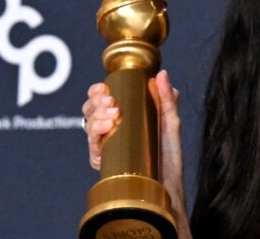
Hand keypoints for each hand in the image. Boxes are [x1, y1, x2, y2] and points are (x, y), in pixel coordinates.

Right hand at [82, 70, 189, 234]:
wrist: (169, 185)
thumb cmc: (169, 155)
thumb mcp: (171, 122)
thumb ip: (167, 98)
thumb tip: (161, 74)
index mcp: (124, 117)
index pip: (101, 99)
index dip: (97, 91)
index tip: (104, 87)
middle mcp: (111, 130)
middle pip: (90, 110)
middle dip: (95, 101)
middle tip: (109, 100)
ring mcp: (106, 146)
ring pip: (88, 125)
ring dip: (96, 114)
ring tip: (113, 113)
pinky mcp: (105, 163)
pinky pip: (92, 146)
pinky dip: (96, 133)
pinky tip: (107, 126)